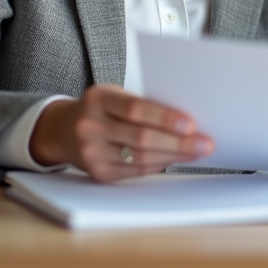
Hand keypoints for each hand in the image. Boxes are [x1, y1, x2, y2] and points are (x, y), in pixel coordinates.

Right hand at [30, 84, 212, 182]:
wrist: (62, 129)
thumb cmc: (99, 108)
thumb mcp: (114, 95)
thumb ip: (142, 104)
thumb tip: (184, 120)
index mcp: (98, 99)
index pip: (135, 108)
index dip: (165, 117)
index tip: (191, 123)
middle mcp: (90, 126)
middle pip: (141, 137)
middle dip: (178, 142)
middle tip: (204, 143)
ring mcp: (91, 152)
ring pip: (141, 157)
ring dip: (174, 156)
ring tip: (196, 152)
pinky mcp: (97, 173)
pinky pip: (135, 171)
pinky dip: (159, 165)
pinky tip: (174, 160)